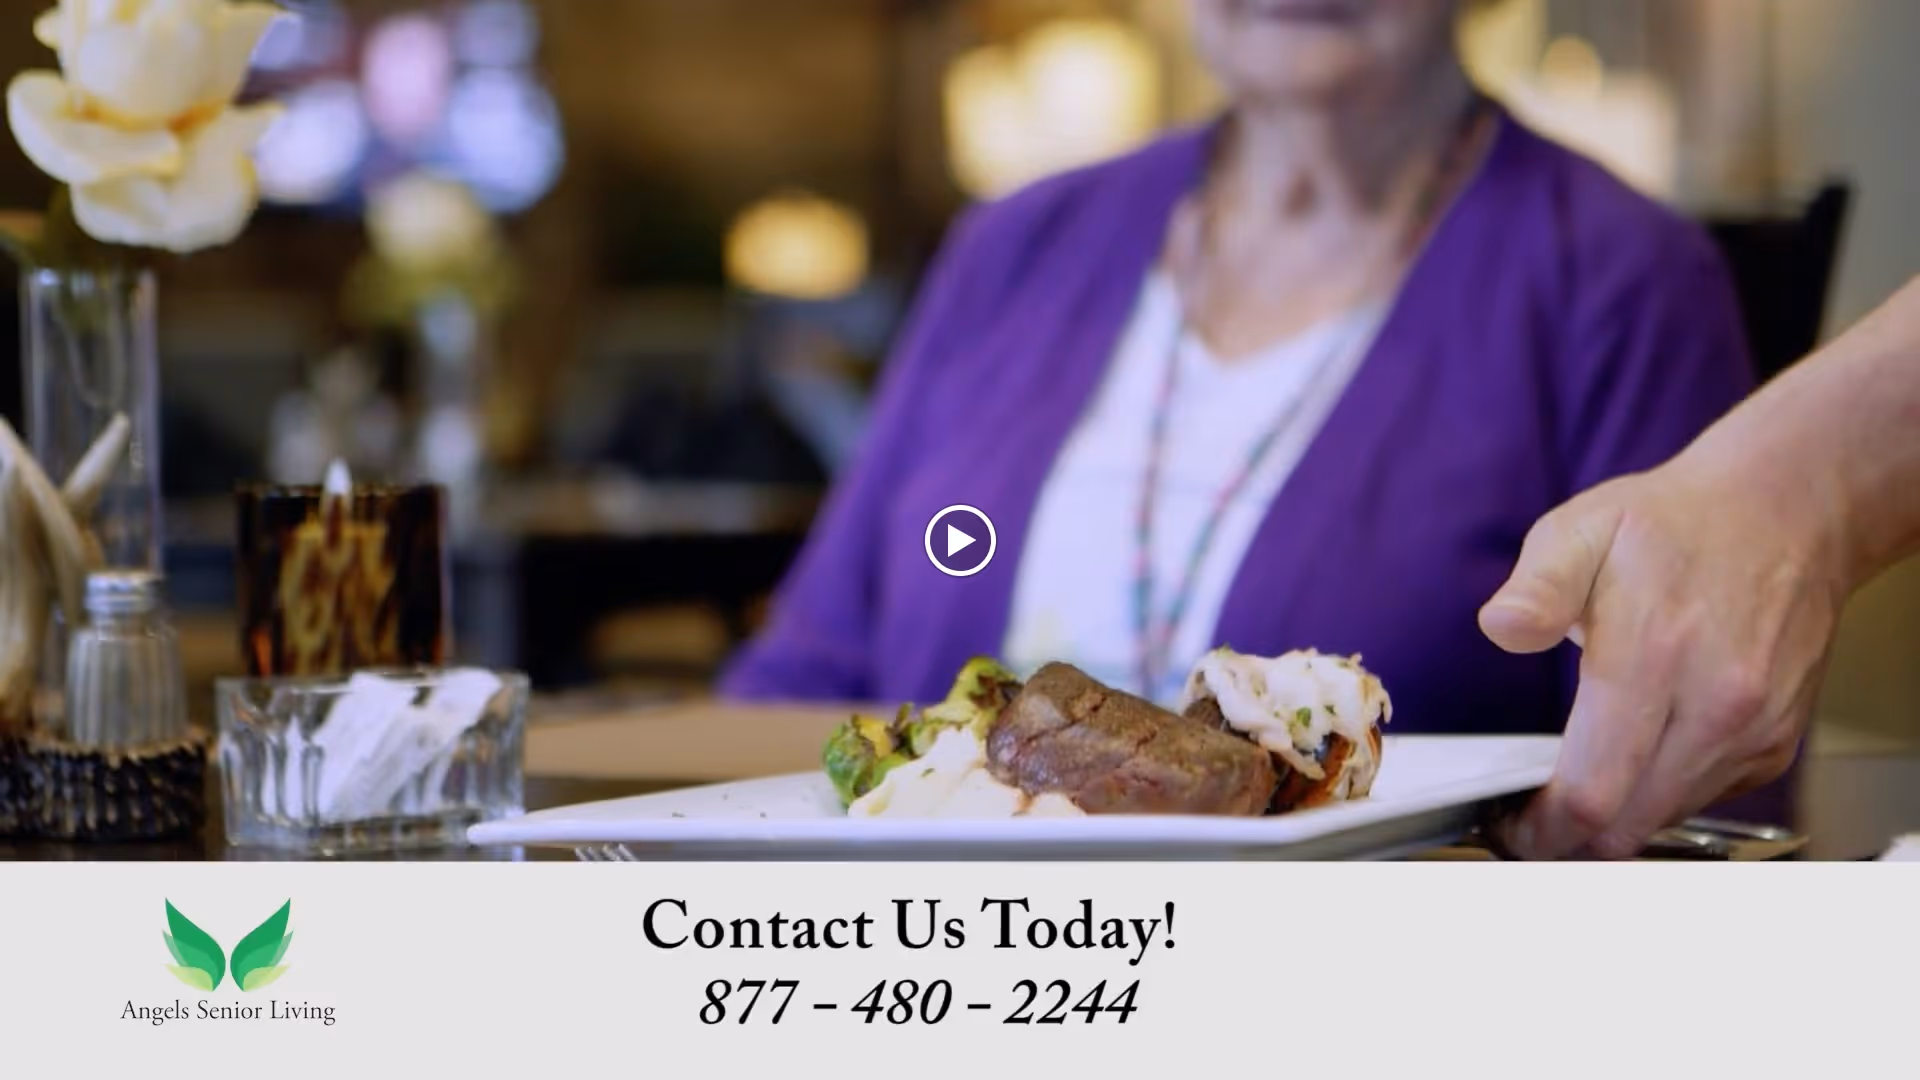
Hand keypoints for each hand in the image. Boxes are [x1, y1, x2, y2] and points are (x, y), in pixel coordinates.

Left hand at [1477, 447, 1846, 859]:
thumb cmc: (1675, 524)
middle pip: (1627, 825)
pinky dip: (1658, 798)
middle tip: (1527, 824)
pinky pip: (1703, 799)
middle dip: (1566, 839)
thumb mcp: (1583, 529)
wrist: (1787, 511)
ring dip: (1613, 821)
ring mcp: (1754, 729)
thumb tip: (1503, 628)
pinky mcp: (1776, 743)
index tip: (1507, 828)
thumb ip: (1538, 586)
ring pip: (1664, 819)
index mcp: (1655, 655)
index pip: (1594, 788)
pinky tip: (1631, 764)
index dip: (1540, 829)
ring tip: (1571, 792)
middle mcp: (1716, 704)